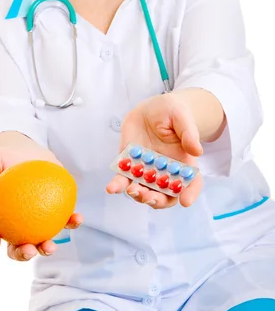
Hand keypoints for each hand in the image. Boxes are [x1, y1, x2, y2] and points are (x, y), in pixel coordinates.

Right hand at [0, 147, 83, 260]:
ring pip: (40, 239)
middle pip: (15, 244)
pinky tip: (77, 219)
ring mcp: (37, 220)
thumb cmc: (7, 157)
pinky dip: (71, 222)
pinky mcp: (55, 211)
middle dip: (21, 254)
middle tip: (28, 250)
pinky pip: (64, 220)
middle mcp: (15, 223)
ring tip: (51, 246)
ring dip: (46, 247)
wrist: (29, 152)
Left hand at [106, 92, 203, 208]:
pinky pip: (123, 178)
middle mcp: (166, 172)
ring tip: (133, 190)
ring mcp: (147, 170)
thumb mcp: (181, 117)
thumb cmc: (171, 112)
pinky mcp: (129, 164)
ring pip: (144, 190)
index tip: (185, 201)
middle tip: (150, 197)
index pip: (191, 183)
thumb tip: (197, 151)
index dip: (190, 193)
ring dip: (138, 195)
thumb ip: (188, 133)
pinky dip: (118, 185)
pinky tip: (112, 188)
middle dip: (158, 200)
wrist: (151, 109)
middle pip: (165, 194)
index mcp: (184, 163)